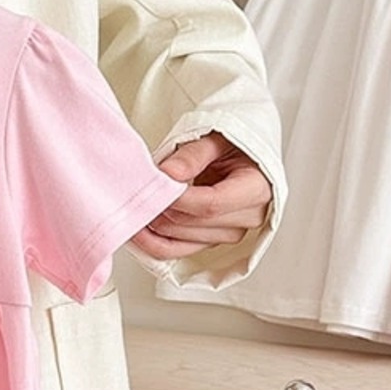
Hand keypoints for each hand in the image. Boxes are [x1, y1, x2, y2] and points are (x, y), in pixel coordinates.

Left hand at [132, 132, 271, 260]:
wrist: (242, 157)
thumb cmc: (234, 146)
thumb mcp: (217, 139)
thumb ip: (193, 155)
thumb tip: (167, 173)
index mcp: (255, 190)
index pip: (211, 205)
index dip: (177, 200)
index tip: (154, 187)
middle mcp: (246, 218)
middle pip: (192, 224)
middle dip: (160, 210)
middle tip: (136, 193)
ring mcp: (228, 234)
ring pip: (180, 241)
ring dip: (152, 227)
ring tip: (135, 205)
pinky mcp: (210, 242)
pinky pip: (176, 251)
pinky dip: (152, 241)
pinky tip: (138, 228)